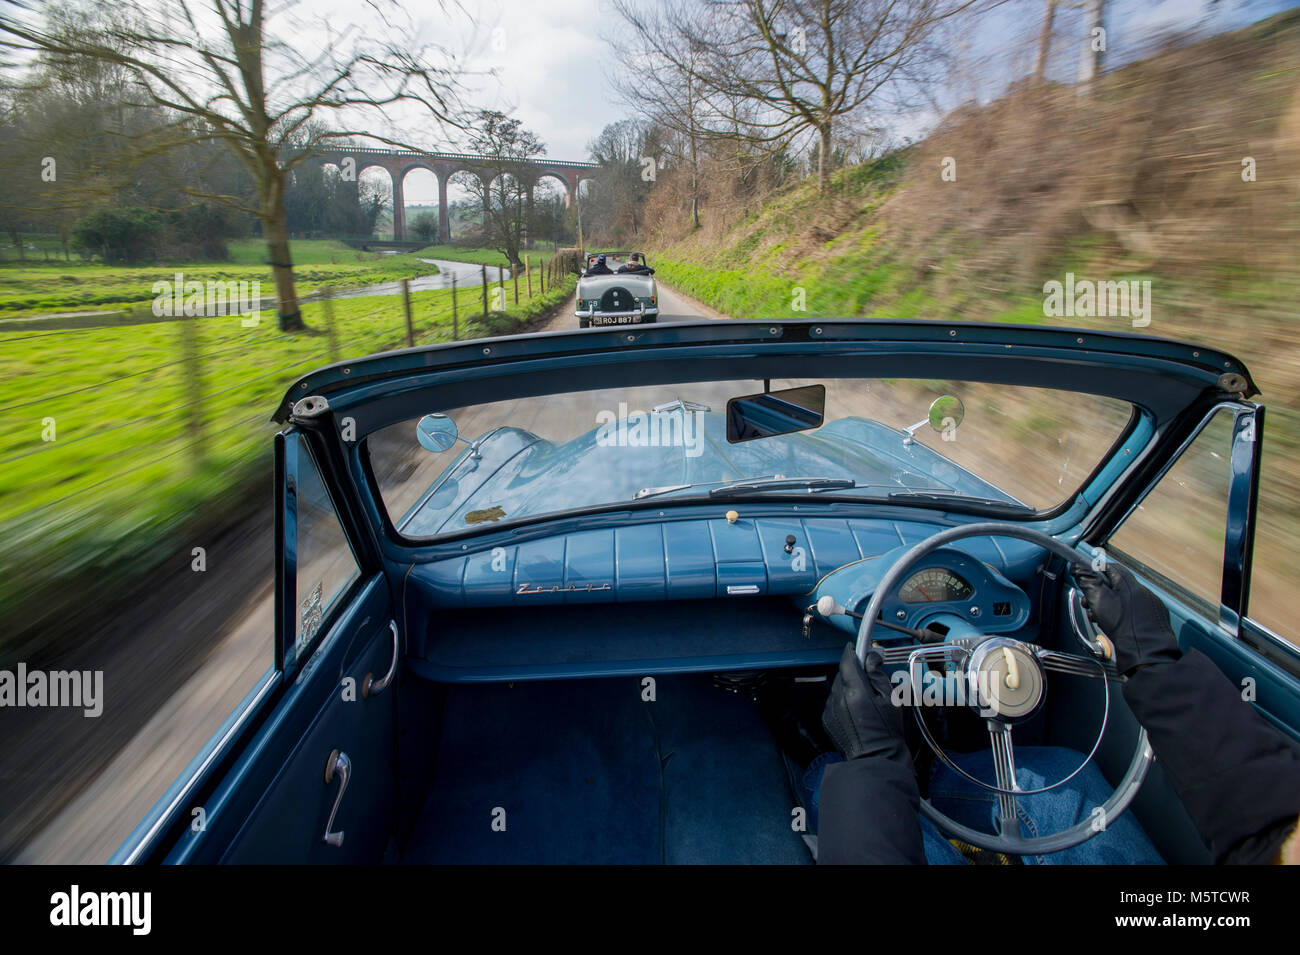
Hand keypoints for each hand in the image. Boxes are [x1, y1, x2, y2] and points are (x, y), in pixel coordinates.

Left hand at [821, 643, 907, 762]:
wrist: (876, 759)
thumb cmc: (887, 732)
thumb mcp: (890, 698)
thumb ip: (877, 674)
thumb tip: (871, 657)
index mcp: (855, 692)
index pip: (848, 662)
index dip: (852, 652)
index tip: (856, 648)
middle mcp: (838, 699)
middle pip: (843, 675)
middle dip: (854, 673)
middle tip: (869, 681)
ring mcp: (831, 710)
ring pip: (838, 688)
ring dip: (848, 688)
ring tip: (865, 701)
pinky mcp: (827, 719)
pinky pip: (834, 702)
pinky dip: (843, 701)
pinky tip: (856, 712)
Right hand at [1071, 562, 1179, 675]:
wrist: (1144, 653)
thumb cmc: (1124, 627)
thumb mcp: (1099, 600)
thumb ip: (1088, 580)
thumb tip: (1078, 567)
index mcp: (1130, 584)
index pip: (1111, 568)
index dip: (1095, 574)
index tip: (1085, 580)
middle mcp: (1143, 593)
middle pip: (1116, 586)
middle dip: (1099, 594)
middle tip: (1089, 604)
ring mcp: (1150, 607)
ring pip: (1123, 601)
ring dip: (1109, 607)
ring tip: (1099, 618)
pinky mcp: (1153, 622)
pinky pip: (1133, 614)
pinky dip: (1121, 617)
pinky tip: (1114, 627)